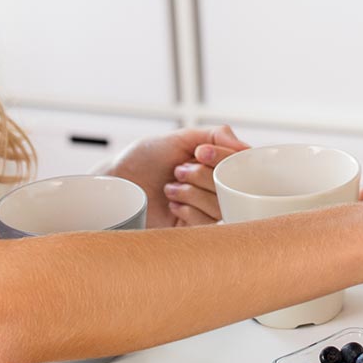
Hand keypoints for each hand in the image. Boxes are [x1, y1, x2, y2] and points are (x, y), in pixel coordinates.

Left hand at [104, 125, 249, 228]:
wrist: (117, 183)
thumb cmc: (144, 158)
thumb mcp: (179, 136)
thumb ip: (216, 135)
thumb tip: (245, 147)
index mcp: (214, 161)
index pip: (239, 162)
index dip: (222, 158)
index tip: (200, 152)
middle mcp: (213, 184)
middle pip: (231, 185)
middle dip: (201, 175)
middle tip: (178, 170)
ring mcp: (204, 206)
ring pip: (219, 205)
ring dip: (191, 193)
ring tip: (170, 188)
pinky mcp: (193, 227)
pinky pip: (206, 222)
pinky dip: (188, 210)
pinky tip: (172, 204)